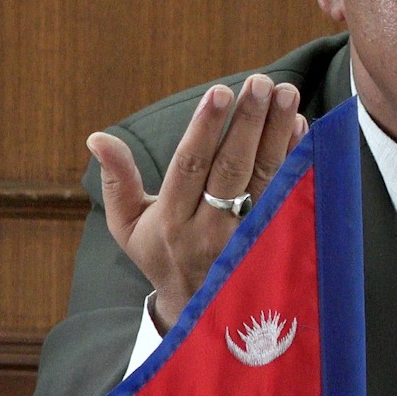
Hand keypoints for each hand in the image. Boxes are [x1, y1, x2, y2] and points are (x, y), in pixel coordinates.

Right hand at [87, 75, 306, 329]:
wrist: (199, 313)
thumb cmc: (159, 255)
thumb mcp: (127, 225)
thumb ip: (117, 179)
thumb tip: (97, 138)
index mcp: (171, 221)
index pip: (190, 167)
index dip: (206, 128)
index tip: (219, 92)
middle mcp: (210, 231)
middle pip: (232, 169)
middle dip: (248, 122)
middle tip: (260, 82)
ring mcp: (245, 239)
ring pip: (265, 178)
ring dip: (277, 133)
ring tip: (285, 93)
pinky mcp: (274, 242)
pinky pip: (289, 194)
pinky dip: (296, 159)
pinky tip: (299, 126)